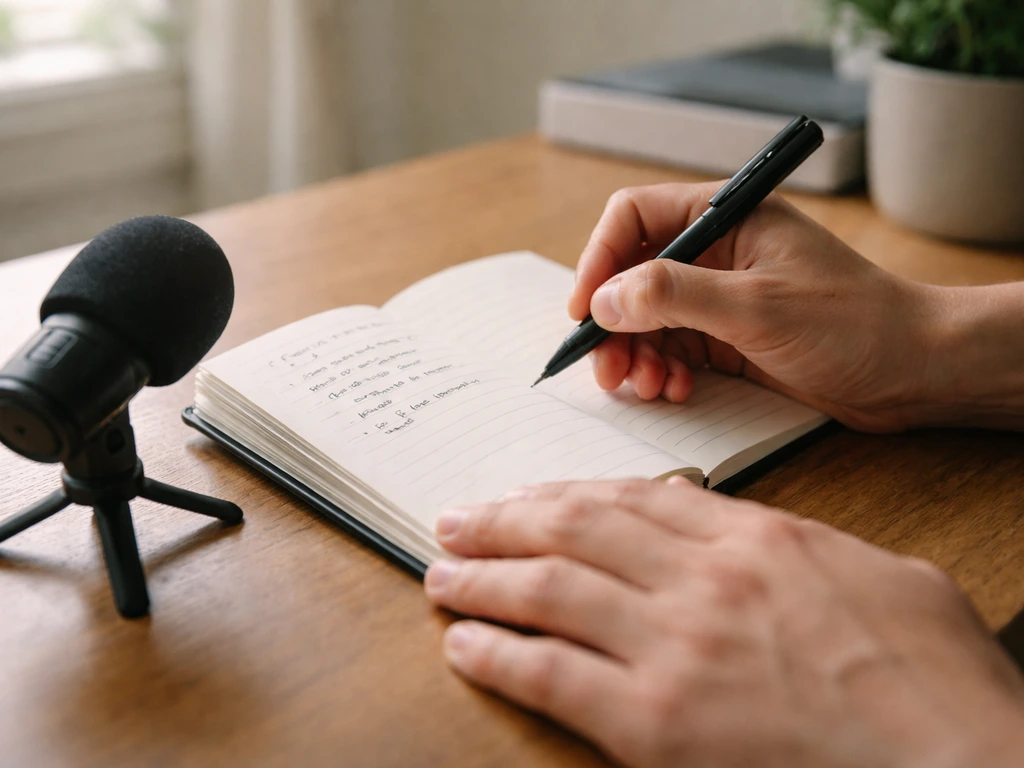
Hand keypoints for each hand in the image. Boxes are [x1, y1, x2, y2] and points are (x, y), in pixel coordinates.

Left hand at [425, 479, 1023, 767]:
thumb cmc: (934, 681)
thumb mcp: (879, 576)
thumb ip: (793, 545)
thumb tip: (736, 527)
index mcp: (755, 541)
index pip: (633, 499)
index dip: (566, 495)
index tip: (527, 496)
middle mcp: (702, 582)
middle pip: (573, 531)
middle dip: (504, 521)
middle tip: (458, 518)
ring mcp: (674, 650)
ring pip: (547, 592)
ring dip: (483, 579)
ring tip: (442, 571)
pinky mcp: (656, 726)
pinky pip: (551, 677)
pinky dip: (498, 656)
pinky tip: (464, 644)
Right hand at [568, 183, 944, 431]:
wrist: (914, 372)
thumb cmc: (854, 323)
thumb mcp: (757, 306)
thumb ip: (674, 296)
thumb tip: (603, 300)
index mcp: (726, 217)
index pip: (634, 219)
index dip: (599, 261)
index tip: (584, 310)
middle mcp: (716, 252)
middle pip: (631, 275)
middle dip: (613, 323)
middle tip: (607, 368)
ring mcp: (720, 296)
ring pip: (646, 318)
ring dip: (634, 353)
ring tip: (646, 386)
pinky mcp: (728, 337)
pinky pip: (671, 349)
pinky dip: (661, 371)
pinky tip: (673, 391)